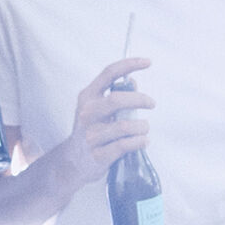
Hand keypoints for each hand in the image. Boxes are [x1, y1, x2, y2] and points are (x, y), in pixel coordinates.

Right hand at [50, 58, 153, 186]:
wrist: (73, 162)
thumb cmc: (91, 131)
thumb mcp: (97, 109)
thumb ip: (113, 94)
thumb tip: (133, 82)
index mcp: (87, 97)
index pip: (108, 74)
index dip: (129, 65)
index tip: (147, 62)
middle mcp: (86, 114)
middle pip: (117, 100)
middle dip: (141, 100)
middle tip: (151, 104)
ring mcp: (91, 135)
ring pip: (126, 126)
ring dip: (142, 127)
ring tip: (143, 130)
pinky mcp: (98, 155)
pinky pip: (126, 145)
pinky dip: (140, 142)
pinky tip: (142, 141)